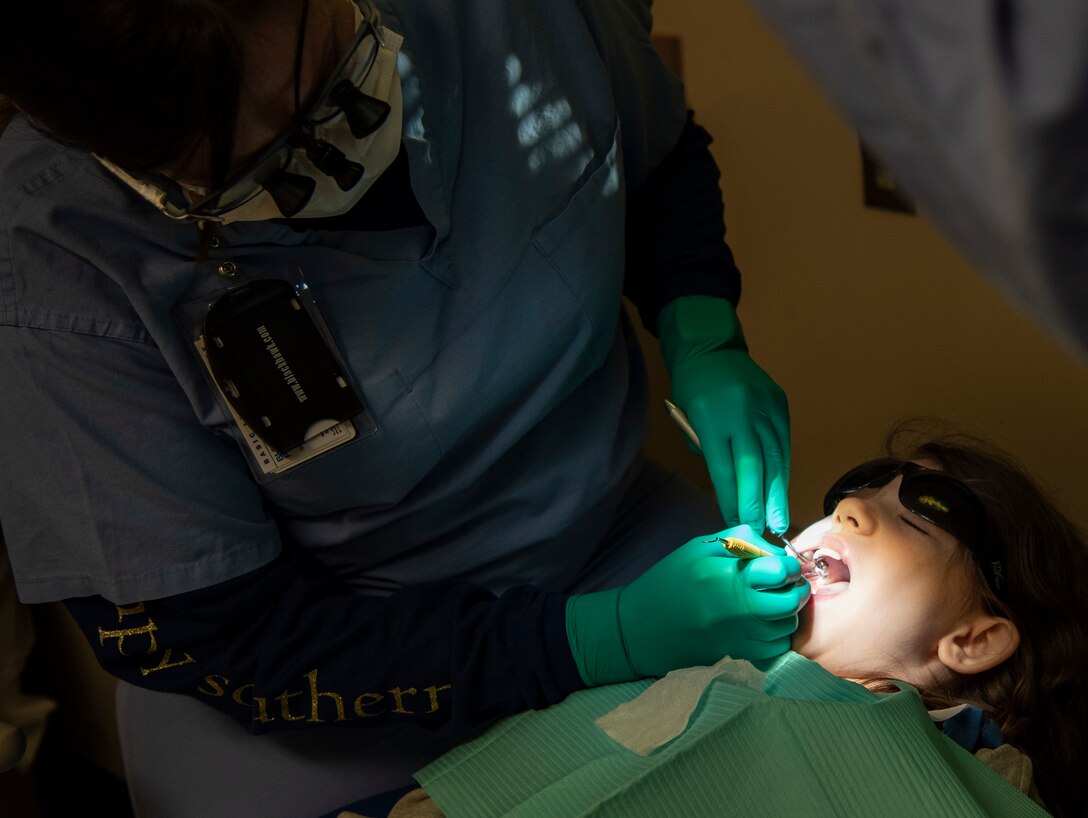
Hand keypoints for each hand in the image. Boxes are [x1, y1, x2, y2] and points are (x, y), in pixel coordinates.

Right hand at [565, 525, 809, 684]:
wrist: (638, 628)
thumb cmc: (668, 581)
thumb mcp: (697, 549)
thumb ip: (739, 541)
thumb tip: (775, 551)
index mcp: (724, 576)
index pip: (779, 570)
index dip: (788, 565)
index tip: (782, 564)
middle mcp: (735, 609)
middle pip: (789, 601)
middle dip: (795, 589)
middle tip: (787, 583)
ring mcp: (737, 636)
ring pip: (786, 626)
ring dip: (788, 613)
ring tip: (773, 602)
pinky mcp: (736, 655)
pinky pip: (775, 649)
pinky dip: (777, 636)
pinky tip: (763, 624)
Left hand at [659, 296, 789, 532]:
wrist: (711, 349)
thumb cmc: (692, 390)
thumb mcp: (688, 421)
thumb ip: (710, 452)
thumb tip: (732, 490)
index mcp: (711, 419)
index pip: (724, 469)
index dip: (733, 500)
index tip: (737, 523)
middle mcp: (741, 413)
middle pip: (754, 466)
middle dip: (760, 501)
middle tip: (766, 530)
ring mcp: (764, 406)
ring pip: (775, 456)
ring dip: (777, 490)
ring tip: (780, 518)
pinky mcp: (779, 403)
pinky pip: (783, 442)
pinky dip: (782, 467)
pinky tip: (781, 487)